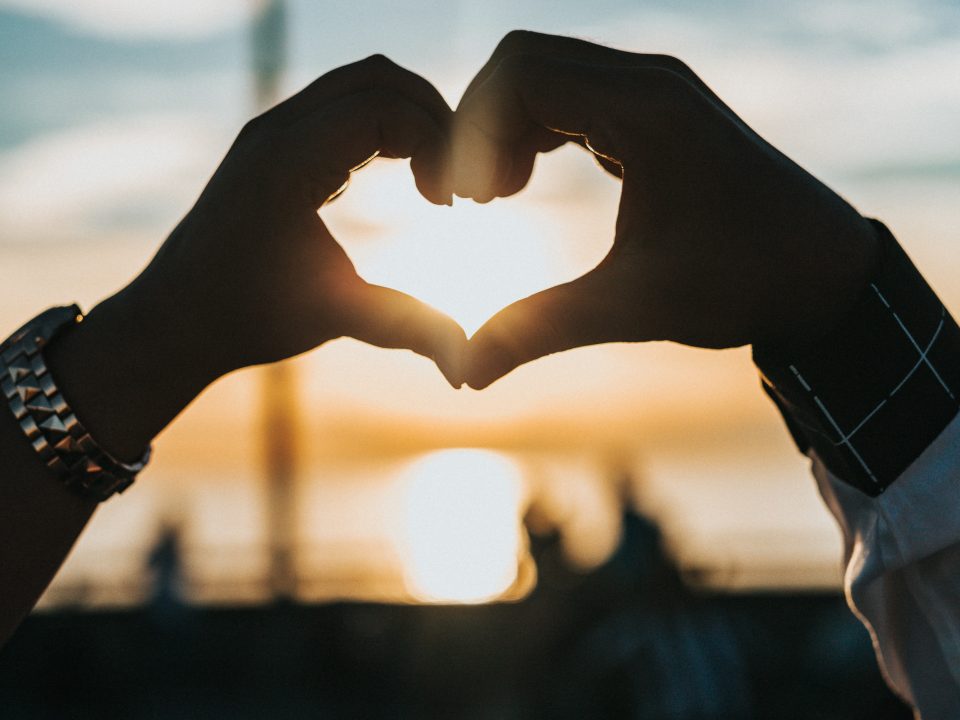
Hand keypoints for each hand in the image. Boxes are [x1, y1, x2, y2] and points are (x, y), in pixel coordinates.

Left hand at [144, 54, 464, 382]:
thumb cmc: (246, 318)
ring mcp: (272, 131)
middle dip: (433, 119)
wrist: (175, 319)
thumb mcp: (333, 319)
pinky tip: (404, 180)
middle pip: (378, 78)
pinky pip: (342, 107)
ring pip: (361, 85)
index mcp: (287, 160)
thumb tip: (467, 363)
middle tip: (455, 180)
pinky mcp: (275, 144)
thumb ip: (406, 328)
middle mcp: (276, 130)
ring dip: (410, 119)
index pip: (385, 107)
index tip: (448, 203)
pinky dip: (385, 128)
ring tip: (434, 180)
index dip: (435, 144)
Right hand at [451, 31, 877, 388]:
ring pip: (547, 74)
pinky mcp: (659, 111)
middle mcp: (650, 82)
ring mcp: (656, 91)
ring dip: (507, 127)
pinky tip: (527, 182)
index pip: (520, 74)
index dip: (473, 133)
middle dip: (481, 126)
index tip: (468, 202)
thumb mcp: (634, 306)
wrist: (824, 273)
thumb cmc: (741, 283)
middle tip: (475, 200)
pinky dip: (536, 129)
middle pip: (524, 62)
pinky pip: (574, 94)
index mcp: (645, 112)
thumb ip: (541, 329)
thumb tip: (466, 373)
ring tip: (496, 196)